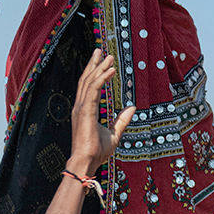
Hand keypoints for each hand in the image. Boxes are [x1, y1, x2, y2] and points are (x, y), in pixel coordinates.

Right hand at [67, 50, 134, 174]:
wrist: (86, 162)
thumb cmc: (97, 151)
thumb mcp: (114, 133)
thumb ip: (122, 120)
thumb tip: (132, 107)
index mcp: (85, 110)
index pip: (88, 86)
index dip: (94, 72)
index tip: (101, 61)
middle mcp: (80, 107)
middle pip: (86, 80)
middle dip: (94, 64)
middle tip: (101, 50)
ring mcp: (81, 108)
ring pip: (89, 82)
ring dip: (99, 68)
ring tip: (108, 56)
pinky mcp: (85, 112)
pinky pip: (93, 90)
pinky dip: (102, 78)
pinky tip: (110, 70)